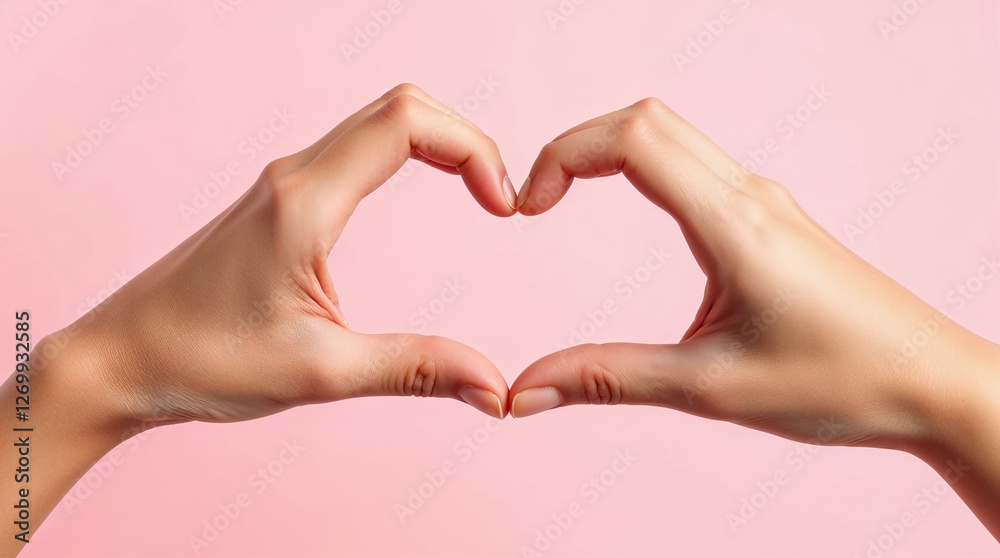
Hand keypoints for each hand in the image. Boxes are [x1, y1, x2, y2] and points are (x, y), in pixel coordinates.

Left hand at [46, 84, 515, 431]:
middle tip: (500, 201)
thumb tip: (494, 387)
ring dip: (439, 145)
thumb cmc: (202, 361)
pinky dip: (408, 157)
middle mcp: (295, 176)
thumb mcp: (320, 372)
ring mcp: (284, 183)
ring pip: (379, 123)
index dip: (473, 148)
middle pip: (402, 107)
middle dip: (467, 140)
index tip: (503, 208)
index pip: (408, 122)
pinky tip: (424, 198)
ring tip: (480, 198)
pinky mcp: (280, 200)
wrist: (120, 359)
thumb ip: (414, 370)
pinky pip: (357, 150)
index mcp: (306, 202)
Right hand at [508, 98, 999, 534]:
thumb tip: (528, 390)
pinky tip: (635, 219)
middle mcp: (749, 195)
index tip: (530, 208)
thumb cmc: (840, 382)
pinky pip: (697, 166)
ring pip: (672, 136)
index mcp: (732, 222)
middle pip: (645, 118)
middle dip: (577, 145)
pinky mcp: (774, 220)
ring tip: (568, 202)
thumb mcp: (710, 388)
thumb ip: (610, 379)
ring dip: (611, 153)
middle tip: (539, 201)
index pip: (631, 137)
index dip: (564, 154)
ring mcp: (766, 202)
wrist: (935, 386)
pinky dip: (645, 170)